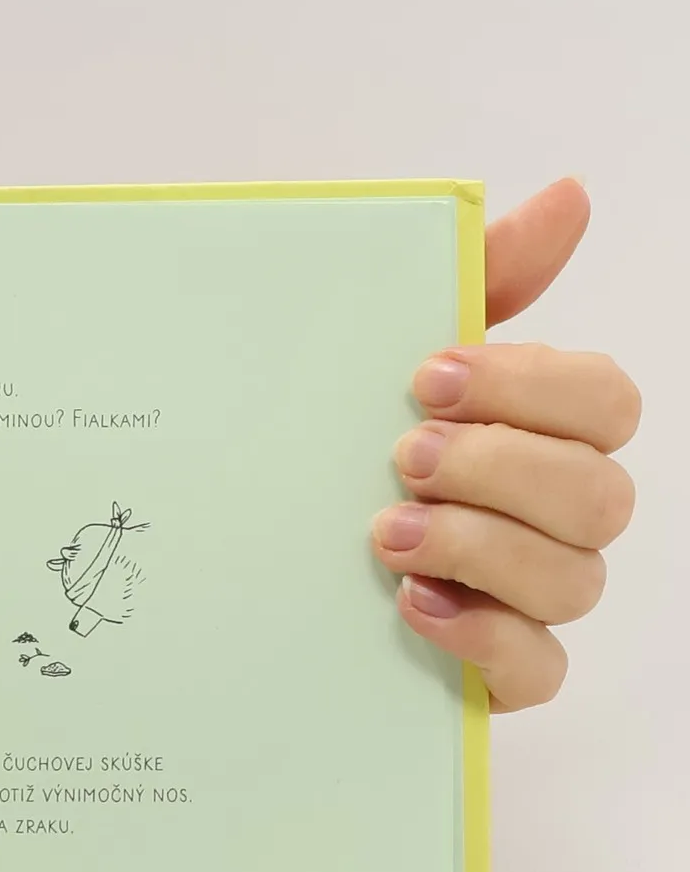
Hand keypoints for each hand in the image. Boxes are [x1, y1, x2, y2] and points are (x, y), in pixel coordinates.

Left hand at [374, 177, 639, 708]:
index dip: (532, 387)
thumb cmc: (354, 459)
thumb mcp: (392, 368)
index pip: (605, 403)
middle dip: (500, 469)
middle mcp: (560, 519)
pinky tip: (412, 607)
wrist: (264, 572)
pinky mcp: (501, 674)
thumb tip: (569, 197)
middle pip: (599, 494)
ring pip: (574, 579)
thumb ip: (482, 286)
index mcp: (549, 436)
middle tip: (404, 458)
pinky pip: (537, 667)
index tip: (428, 377)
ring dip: (480, 547)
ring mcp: (535, 599)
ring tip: (386, 536)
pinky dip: (480, 636)